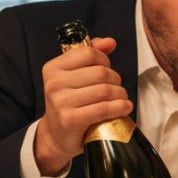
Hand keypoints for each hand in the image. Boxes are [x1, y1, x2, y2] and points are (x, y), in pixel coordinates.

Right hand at [33, 36, 132, 175]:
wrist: (57, 135)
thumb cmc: (69, 102)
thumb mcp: (74, 76)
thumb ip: (91, 55)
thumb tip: (110, 42)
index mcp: (53, 68)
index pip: (88, 53)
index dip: (104, 60)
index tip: (107, 69)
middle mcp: (54, 83)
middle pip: (101, 72)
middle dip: (116, 80)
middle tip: (116, 88)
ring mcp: (61, 102)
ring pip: (105, 90)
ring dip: (120, 95)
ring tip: (121, 99)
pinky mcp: (70, 120)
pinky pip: (103, 108)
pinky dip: (119, 107)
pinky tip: (124, 108)